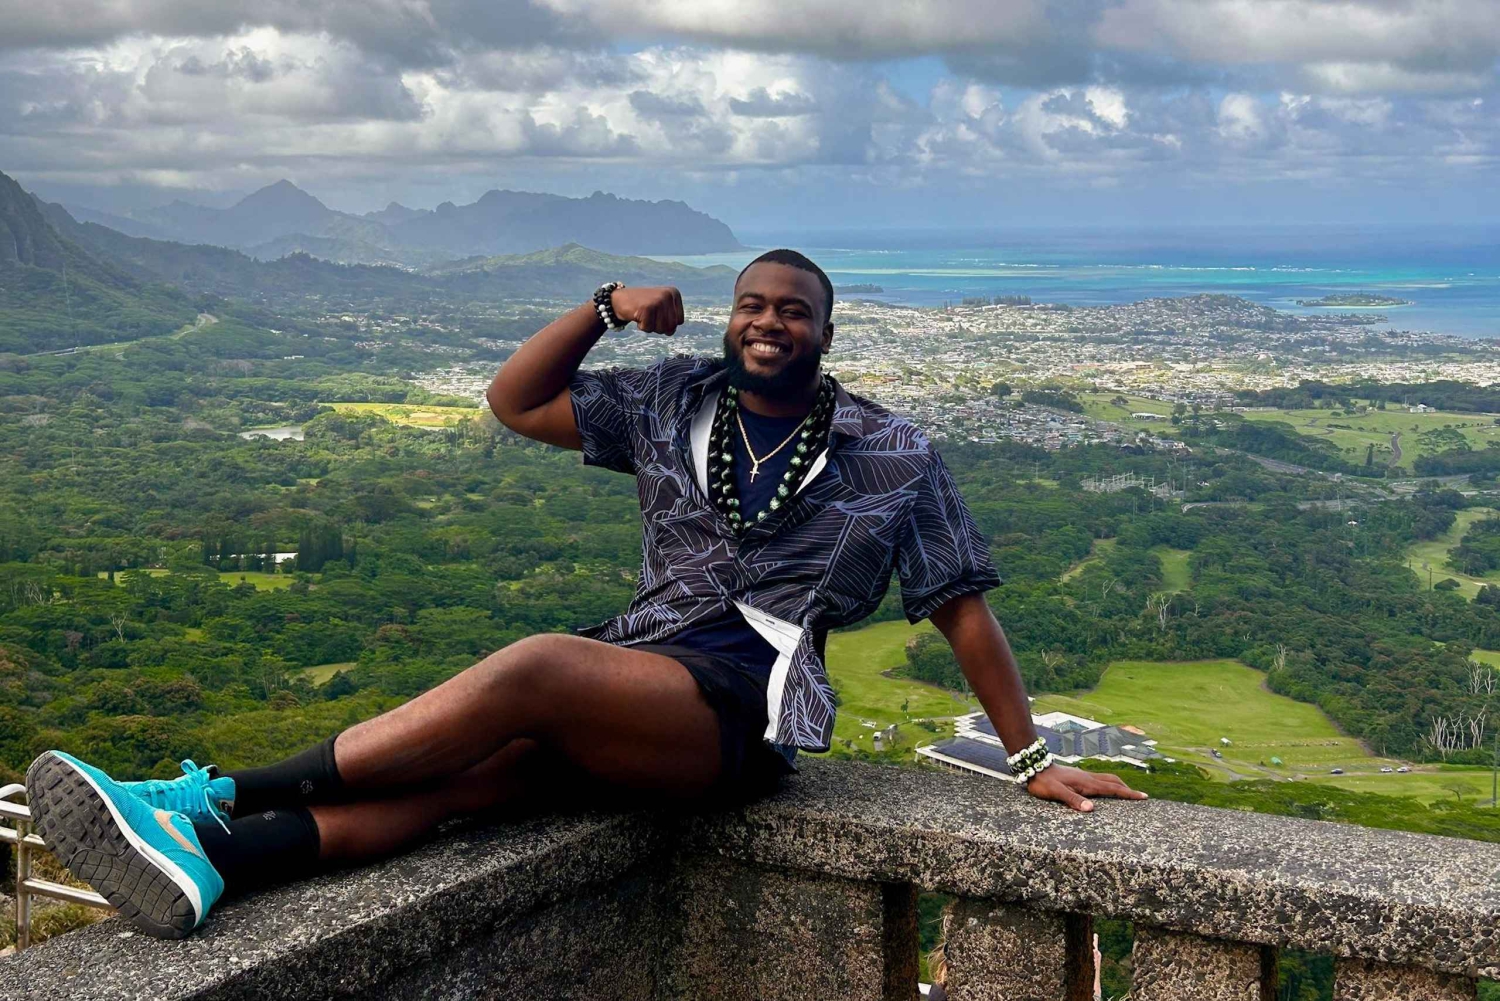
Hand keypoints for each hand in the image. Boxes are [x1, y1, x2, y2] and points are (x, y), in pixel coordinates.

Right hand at [610, 286, 683, 334]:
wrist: (620, 299)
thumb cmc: (643, 307)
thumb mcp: (661, 310)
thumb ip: (670, 321)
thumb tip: (670, 332)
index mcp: (674, 293)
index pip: (679, 321)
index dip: (666, 322)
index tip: (656, 312)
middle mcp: (667, 295)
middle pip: (671, 326)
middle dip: (658, 326)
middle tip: (649, 315)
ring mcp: (657, 301)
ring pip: (661, 329)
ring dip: (650, 327)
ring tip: (644, 314)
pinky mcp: (646, 308)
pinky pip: (648, 328)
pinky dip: (641, 326)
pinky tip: (637, 315)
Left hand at [1025, 763, 1146, 811]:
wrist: (1034, 766)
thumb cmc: (1044, 782)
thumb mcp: (1056, 793)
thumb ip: (1073, 800)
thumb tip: (1091, 809)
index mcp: (1086, 783)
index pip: (1112, 789)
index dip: (1128, 793)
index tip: (1143, 797)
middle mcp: (1088, 778)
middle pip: (1113, 781)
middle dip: (1128, 789)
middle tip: (1140, 796)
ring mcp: (1083, 776)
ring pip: (1106, 779)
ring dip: (1119, 785)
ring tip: (1127, 792)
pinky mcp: (1078, 776)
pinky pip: (1099, 779)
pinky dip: (1108, 784)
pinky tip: (1105, 789)